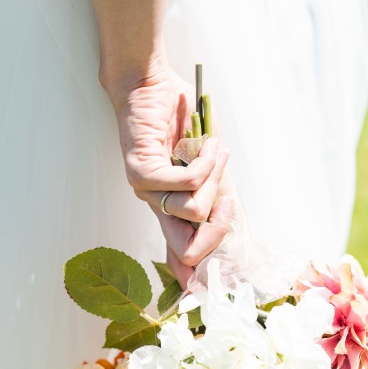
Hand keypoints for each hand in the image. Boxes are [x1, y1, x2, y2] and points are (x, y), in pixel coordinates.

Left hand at [105, 62, 232, 286]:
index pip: (177, 253)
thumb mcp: (208, 164)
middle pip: (188, 247)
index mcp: (169, 206)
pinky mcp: (140, 172)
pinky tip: (207, 144)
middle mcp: (154, 204)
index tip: (209, 284)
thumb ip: (216, 192)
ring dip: (214, 178)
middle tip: (227, 205)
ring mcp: (144, 191)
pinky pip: (187, 184)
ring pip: (194, 210)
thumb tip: (227, 223)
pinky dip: (207, 162)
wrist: (150, 84)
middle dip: (217, 231)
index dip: (194, 273)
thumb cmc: (180, 120)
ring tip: (211, 151)